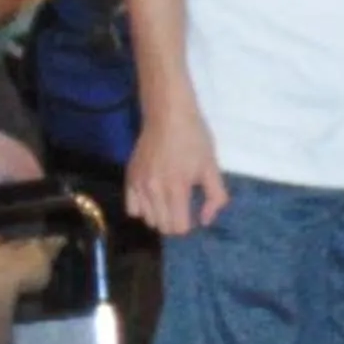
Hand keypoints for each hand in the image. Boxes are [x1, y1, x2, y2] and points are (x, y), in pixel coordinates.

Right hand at [127, 103, 228, 234]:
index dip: (188, 225)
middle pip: (162, 226)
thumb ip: (215, 198)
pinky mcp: (129, 178)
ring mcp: (139, 184)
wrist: (168, 115)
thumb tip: (204, 221)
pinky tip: (153, 198)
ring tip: (168, 202)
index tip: (192, 214)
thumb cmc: (194, 139)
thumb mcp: (212, 167)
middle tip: (183, 208)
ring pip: (147, 219)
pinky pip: (131, 208)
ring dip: (160, 217)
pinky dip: (142, 209)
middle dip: (175, 223)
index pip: (178, 227)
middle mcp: (154, 190)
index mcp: (177, 188)